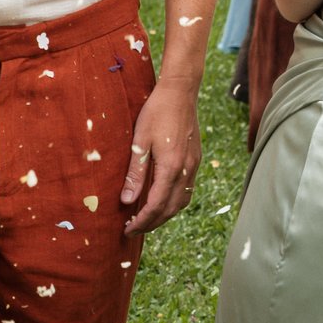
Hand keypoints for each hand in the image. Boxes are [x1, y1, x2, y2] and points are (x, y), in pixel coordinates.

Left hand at [122, 79, 201, 235]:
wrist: (180, 92)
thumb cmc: (156, 112)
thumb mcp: (139, 142)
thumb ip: (135, 174)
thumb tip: (127, 201)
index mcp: (171, 167)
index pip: (156, 206)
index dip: (141, 222)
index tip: (127, 230)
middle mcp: (186, 170)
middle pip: (170, 209)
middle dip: (152, 224)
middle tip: (133, 230)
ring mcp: (194, 165)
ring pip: (181, 202)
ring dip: (164, 215)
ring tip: (146, 220)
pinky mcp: (196, 160)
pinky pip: (187, 190)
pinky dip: (173, 202)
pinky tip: (161, 201)